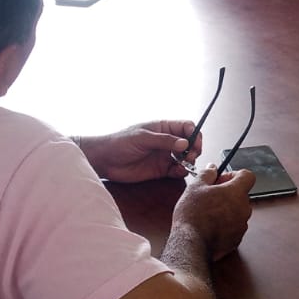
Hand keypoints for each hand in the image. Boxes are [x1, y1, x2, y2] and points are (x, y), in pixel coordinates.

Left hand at [76, 120, 199, 183]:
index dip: (194, 134)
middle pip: (190, 143)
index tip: (194, 143)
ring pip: (185, 157)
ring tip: (184, 165)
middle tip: (190, 157)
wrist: (105, 160)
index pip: (186, 126)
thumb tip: (185, 143)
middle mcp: (166, 141)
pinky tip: (178, 171)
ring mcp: (164, 155)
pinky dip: (181, 172)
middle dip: (194, 149)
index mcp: (163, 127)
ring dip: (189, 161)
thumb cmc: (120, 143)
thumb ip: (165, 140)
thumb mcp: (143, 138)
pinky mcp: (161, 170)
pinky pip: (177, 170)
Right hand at [172, 165, 255, 260]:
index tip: (222, 180)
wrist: (191, 243)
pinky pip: (234, 226)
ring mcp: (242, 225)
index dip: (234, 175)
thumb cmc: (193, 215)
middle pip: (241, 194)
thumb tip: (212, 168)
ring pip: (237, 211)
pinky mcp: (237, 239)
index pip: (248, 176)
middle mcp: (244, 208)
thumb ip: (207, 174)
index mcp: (237, 192)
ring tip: (208, 212)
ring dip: (226, 209)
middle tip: (210, 195)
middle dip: (227, 193)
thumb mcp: (195, 187)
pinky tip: (210, 225)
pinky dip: (225, 224)